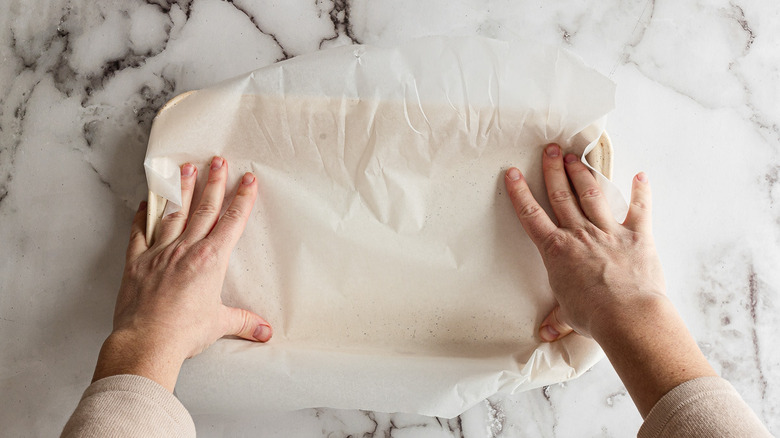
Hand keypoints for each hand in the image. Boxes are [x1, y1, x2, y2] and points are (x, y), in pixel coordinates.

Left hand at [92, 156, 271, 391]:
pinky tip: (146, 203)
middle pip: (204, 208)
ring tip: (186, 169)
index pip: (231, 221)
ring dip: (182, 189)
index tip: (248, 179)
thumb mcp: (220, 324)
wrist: (147, 341)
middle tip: (218, 161)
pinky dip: (142, 216)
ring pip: (174, 213)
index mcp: (211, 260)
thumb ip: (244, 322)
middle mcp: (186, 249)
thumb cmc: (184, 332)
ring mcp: (160, 252)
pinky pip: (139, 232)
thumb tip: (265, 332)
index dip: (242, 198)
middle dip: (214, 182)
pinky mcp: (137, 262)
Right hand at [504, 144, 665, 340]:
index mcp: (557, 251)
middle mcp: (580, 234)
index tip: (513, 173)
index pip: (532, 216)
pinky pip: (640, 209)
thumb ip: (557, 319)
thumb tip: (546, 334)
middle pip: (562, 195)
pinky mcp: (637, 235)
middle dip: (553, 170)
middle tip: (550, 149)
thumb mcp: (569, 316)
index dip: (520, 193)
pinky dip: (641, 192)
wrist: (628, 316)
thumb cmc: (595, 316)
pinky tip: (641, 176)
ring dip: (583, 173)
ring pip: (591, 195)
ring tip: (576, 156)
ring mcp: (609, 232)